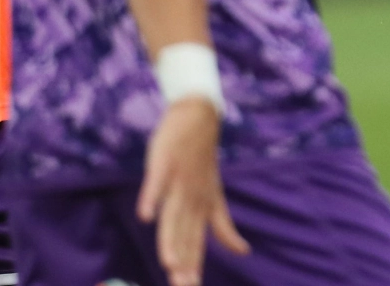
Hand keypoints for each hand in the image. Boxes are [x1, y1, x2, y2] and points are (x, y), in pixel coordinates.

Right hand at [137, 98, 249, 285]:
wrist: (199, 119)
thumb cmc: (202, 162)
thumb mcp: (215, 196)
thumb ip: (224, 227)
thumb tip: (244, 251)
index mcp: (203, 207)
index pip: (197, 242)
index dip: (194, 266)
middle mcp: (192, 198)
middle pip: (184, 235)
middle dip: (182, 262)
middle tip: (182, 285)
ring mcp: (178, 182)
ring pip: (173, 216)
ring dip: (170, 240)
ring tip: (169, 264)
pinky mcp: (164, 164)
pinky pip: (156, 184)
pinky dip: (151, 199)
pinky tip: (145, 215)